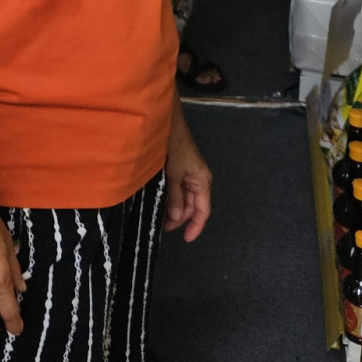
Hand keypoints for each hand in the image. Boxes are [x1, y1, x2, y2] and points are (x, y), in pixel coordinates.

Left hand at [162, 108, 211, 242]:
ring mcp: (187, 174)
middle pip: (192, 206)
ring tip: (158, 217)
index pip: (203, 210)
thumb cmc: (174, 146)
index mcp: (202, 180)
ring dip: (173, 209)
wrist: (166, 122)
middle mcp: (197, 179)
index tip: (185, 239)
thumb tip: (177, 218)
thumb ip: (175, 196)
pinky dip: (169, 198)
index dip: (196, 226)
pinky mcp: (177, 170)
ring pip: (183, 199)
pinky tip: (158, 203)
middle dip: (179, 218)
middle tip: (162, 226)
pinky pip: (176, 189)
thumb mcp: (174, 173)